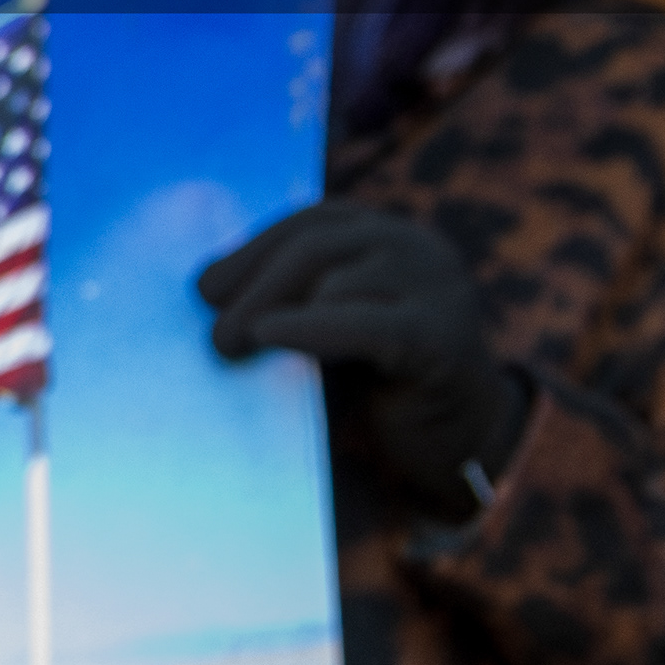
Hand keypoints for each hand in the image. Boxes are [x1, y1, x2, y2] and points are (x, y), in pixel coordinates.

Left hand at [200, 201, 526, 519]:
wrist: (460, 442)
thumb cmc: (380, 381)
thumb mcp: (331, 325)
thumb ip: (290, 297)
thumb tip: (206, 289)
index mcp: (389, 234)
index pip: (311, 222)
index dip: (252, 249)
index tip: (204, 287)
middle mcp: (419, 247)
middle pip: (316, 246)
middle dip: (252, 284)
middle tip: (213, 331)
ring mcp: (438, 286)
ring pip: (335, 279)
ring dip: (269, 309)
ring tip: (228, 344)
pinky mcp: (443, 335)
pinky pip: (363, 323)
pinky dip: (309, 327)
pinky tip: (267, 335)